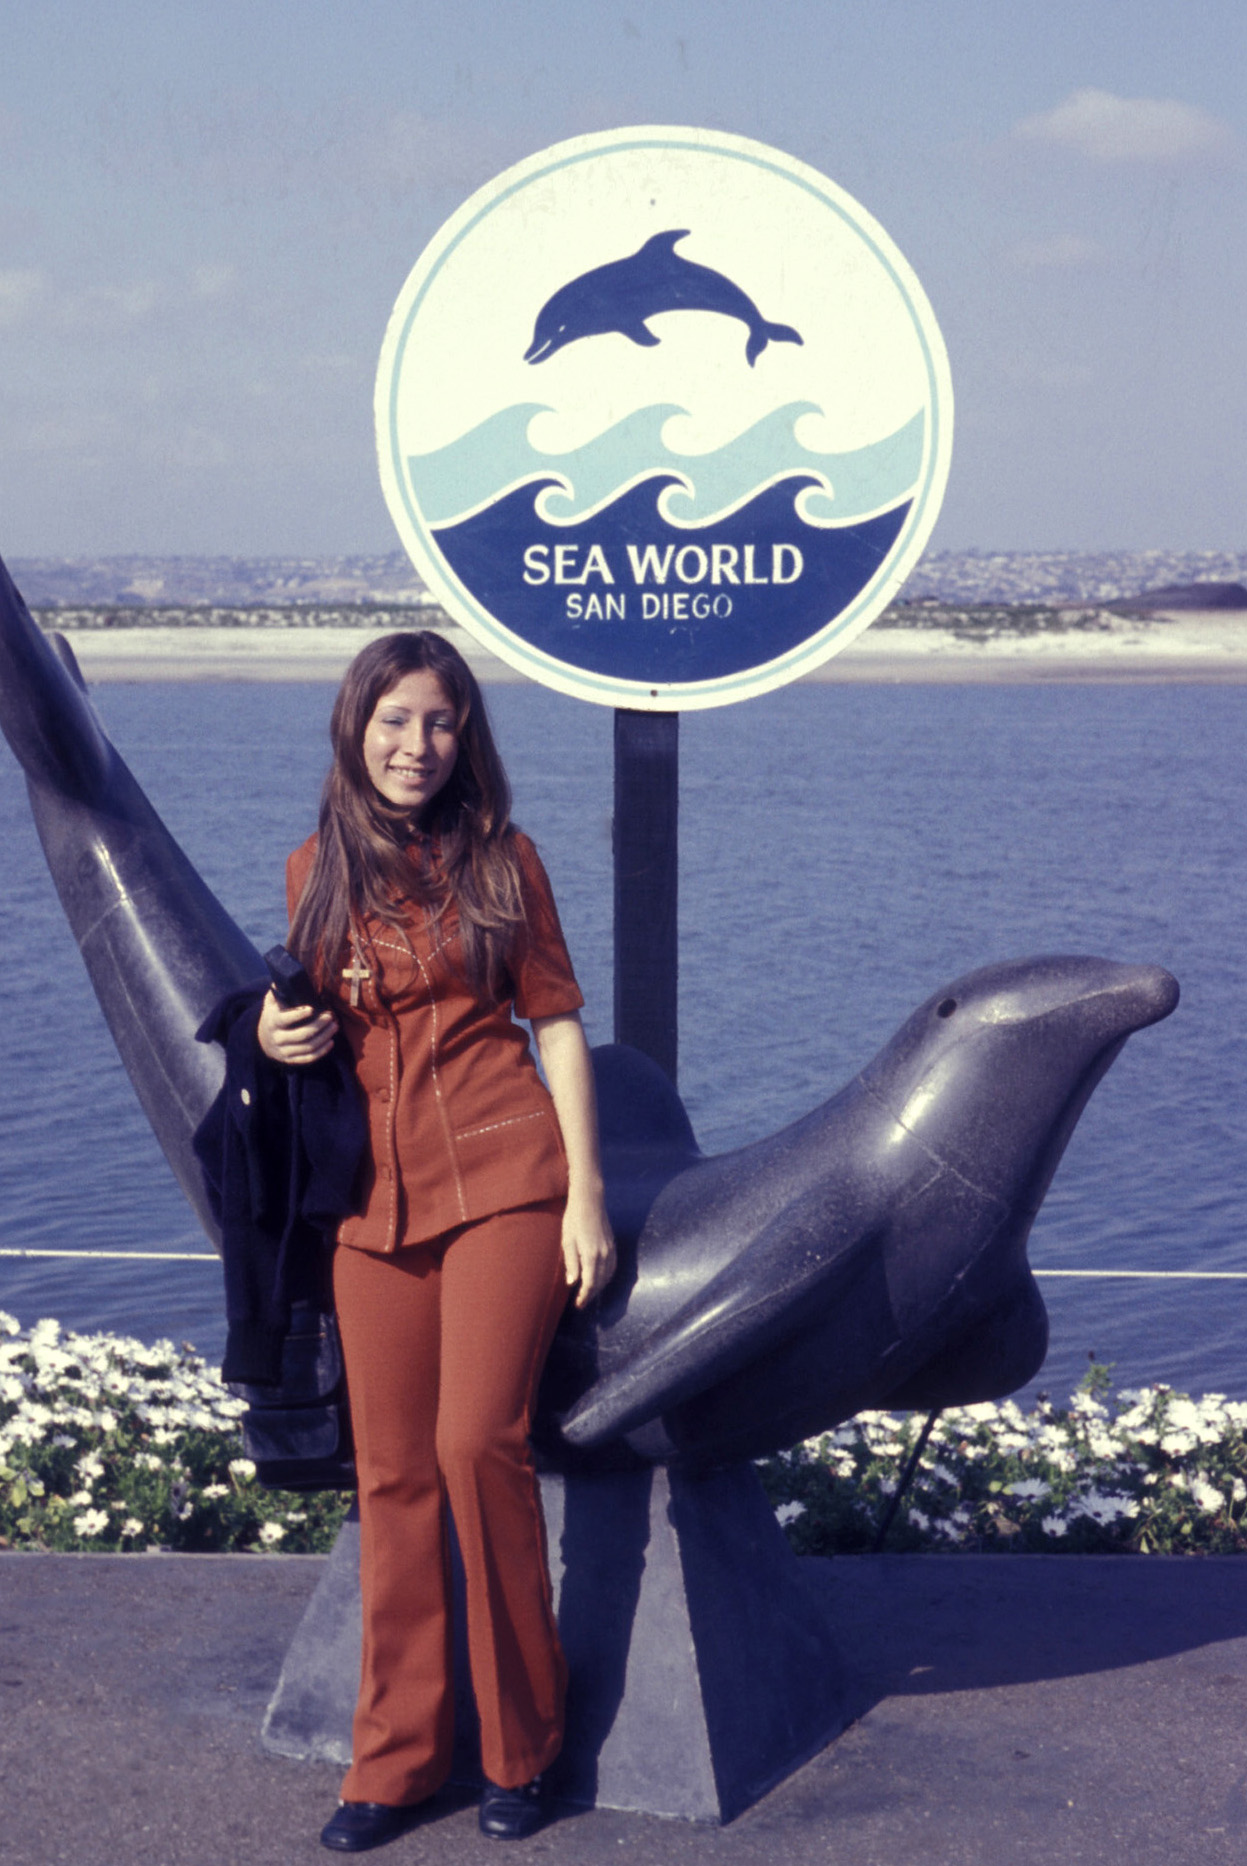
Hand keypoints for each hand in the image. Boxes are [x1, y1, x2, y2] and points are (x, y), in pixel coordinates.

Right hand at [256, 989, 337, 1065]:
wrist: (262, 1039)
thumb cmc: (272, 1016)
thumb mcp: (271, 1003)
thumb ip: (278, 991)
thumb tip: (286, 975)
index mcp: (272, 1022)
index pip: (285, 1019)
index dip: (298, 1015)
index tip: (312, 1009)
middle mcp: (277, 1038)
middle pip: (301, 1034)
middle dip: (319, 1025)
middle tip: (330, 1016)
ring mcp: (283, 1051)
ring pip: (307, 1047)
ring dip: (324, 1037)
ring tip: (334, 1026)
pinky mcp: (290, 1060)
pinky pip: (307, 1058)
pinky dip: (321, 1052)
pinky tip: (330, 1042)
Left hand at [561, 1193, 616, 1308]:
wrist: (590, 1201)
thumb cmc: (574, 1220)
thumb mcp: (567, 1241)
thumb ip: (571, 1263)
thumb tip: (572, 1283)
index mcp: (591, 1255)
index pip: (590, 1283)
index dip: (584, 1297)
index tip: (578, 1305)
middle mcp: (604, 1255)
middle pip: (600, 1282)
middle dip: (591, 1295)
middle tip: (581, 1303)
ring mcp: (611, 1250)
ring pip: (608, 1276)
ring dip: (599, 1287)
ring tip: (589, 1293)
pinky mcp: (613, 1245)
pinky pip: (613, 1267)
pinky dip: (607, 1277)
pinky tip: (600, 1278)